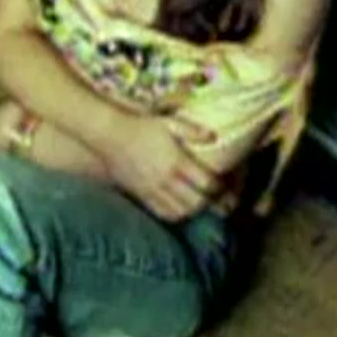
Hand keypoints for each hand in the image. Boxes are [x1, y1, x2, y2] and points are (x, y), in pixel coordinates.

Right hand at [96, 111, 221, 222]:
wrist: (110, 136)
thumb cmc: (142, 127)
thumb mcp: (168, 123)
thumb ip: (192, 130)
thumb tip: (213, 136)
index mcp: (176, 161)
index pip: (205, 183)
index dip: (219, 188)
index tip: (226, 187)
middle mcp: (166, 179)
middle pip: (195, 202)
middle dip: (210, 204)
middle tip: (219, 202)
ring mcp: (152, 190)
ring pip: (179, 211)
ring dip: (193, 211)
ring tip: (200, 205)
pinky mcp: (141, 195)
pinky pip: (161, 212)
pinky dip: (175, 214)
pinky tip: (181, 209)